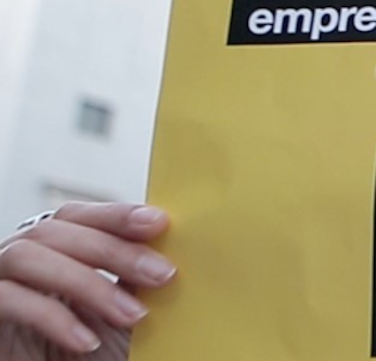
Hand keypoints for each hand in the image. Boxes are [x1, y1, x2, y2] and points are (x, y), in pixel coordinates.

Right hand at [0, 203, 174, 360]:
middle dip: (113, 250)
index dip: (115, 214)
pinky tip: (87, 340)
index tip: (158, 223)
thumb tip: (172, 251)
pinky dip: (52, 317)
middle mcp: (21, 257)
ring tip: (132, 315)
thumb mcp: (121, 312)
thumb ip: (136, 280)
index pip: (79, 215)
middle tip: (162, 275)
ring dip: (86, 282)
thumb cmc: (92, 352)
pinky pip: (8, 300)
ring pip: (27, 256)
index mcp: (54, 248)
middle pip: (56, 229)